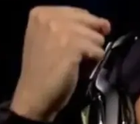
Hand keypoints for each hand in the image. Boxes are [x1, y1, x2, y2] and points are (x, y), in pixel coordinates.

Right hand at [10, 6, 110, 121]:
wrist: (34, 95)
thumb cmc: (43, 70)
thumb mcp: (49, 38)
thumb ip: (72, 26)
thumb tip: (105, 24)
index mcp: (41, 12)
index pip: (80, 12)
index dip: (86, 29)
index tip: (75, 44)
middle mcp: (50, 17)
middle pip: (90, 22)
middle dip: (90, 40)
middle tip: (77, 55)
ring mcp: (62, 30)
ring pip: (97, 37)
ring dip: (91, 52)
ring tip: (75, 63)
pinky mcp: (73, 46)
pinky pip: (98, 51)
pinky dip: (94, 62)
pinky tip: (78, 69)